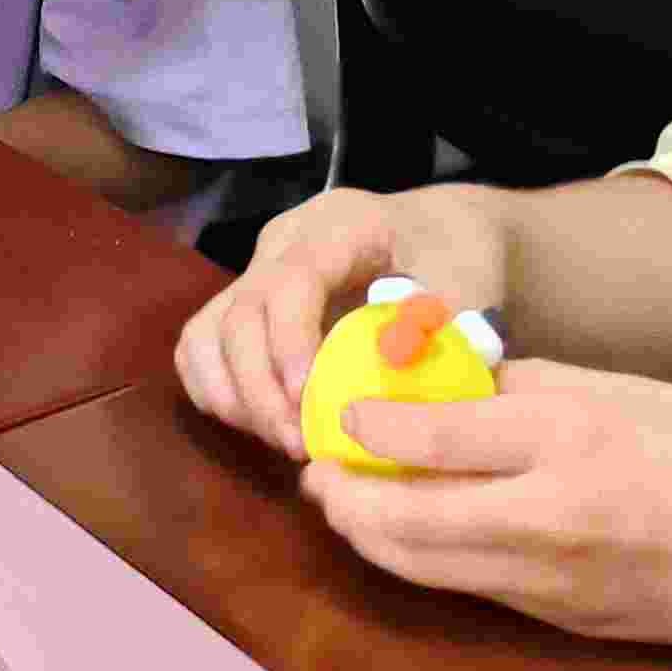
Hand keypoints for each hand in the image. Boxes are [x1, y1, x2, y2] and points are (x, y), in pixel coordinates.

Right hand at [176, 186, 511, 458]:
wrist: (441, 233)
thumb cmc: (459, 253)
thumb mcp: (470, 278)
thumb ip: (443, 324)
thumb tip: (402, 372)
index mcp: (338, 226)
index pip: (291, 279)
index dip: (289, 341)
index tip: (307, 399)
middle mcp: (284, 243)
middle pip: (238, 313)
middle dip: (259, 389)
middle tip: (299, 444)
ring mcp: (258, 271)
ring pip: (207, 333)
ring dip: (234, 397)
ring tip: (284, 440)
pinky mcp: (246, 303)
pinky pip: (201, 348)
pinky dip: (219, 392)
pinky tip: (264, 425)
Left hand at [301, 358, 671, 661]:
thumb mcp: (627, 388)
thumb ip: (527, 385)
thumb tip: (442, 380)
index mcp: (570, 437)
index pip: (428, 432)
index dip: (362, 419)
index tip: (332, 403)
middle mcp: (551, 518)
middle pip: (401, 518)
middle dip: (341, 492)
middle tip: (317, 460)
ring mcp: (556, 586)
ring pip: (422, 567)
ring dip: (369, 534)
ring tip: (347, 495)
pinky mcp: (565, 626)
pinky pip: (470, 589)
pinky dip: (425, 559)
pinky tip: (416, 527)